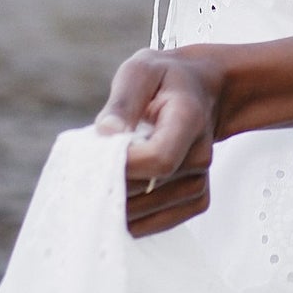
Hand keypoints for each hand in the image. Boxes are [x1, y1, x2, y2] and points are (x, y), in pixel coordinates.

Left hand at [95, 47, 222, 237]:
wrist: (202, 89)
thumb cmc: (165, 78)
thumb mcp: (141, 70)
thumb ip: (123, 101)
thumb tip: (105, 133)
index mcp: (189, 118)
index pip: (159, 159)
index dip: (124, 166)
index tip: (96, 156)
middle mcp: (200, 154)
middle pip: (150, 189)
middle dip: (113, 183)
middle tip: (90, 168)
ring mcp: (201, 178)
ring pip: (151, 211)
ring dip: (121, 202)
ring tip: (107, 177)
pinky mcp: (197, 196)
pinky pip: (162, 222)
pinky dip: (138, 217)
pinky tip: (123, 196)